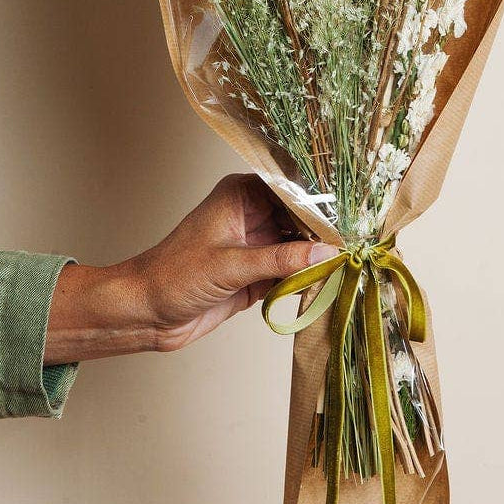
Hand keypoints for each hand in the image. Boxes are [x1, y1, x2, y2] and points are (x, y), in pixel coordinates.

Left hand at [44, 174, 336, 362]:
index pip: (292, 190)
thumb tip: (325, 252)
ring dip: (319, 255)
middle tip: (357, 242)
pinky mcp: (257, 273)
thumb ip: (280, 259)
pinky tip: (328, 281)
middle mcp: (252, 215)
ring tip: (350, 262)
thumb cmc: (173, 276)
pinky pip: (292, 270)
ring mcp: (256, 244)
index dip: (321, 201)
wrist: (145, 313)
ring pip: (300, 245)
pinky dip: (308, 276)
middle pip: (301, 217)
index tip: (350, 214)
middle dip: (326, 231)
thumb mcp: (231, 265)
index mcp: (242, 196)